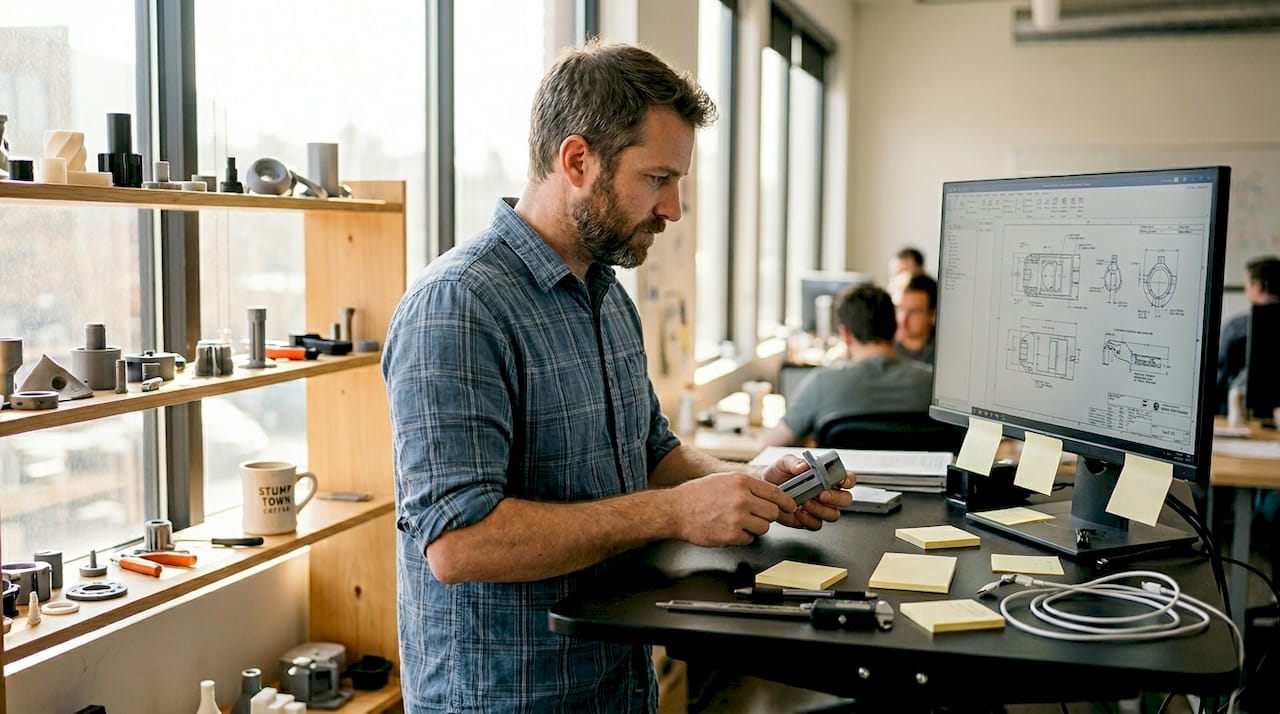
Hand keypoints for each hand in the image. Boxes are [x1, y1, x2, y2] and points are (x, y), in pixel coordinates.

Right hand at [671, 472, 796, 545]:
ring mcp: (737, 518)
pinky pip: (750, 539)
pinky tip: (729, 529)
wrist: (676, 510)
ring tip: (738, 522)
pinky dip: (742, 537)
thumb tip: (771, 495)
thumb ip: (748, 486)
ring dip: (755, 527)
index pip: (776, 493)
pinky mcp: (731, 535)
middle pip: (773, 512)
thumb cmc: (697, 494)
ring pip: (764, 527)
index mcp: (741, 481)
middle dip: (767, 515)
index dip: (786, 502)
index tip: (790, 506)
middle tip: (755, 515)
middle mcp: (742, 498)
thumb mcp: (725, 479)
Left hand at [762, 454, 854, 530]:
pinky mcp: (809, 520)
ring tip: (805, 501)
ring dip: (821, 509)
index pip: (847, 479)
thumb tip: (804, 466)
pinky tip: (798, 512)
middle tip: (821, 493)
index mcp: (827, 477)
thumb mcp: (784, 462)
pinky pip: (816, 524)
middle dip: (835, 498)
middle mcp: (828, 493)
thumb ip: (795, 462)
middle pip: (845, 499)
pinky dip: (808, 519)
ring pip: (833, 514)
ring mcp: (820, 508)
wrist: (764, 487)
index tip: (841, 481)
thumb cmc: (778, 473)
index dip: (848, 480)